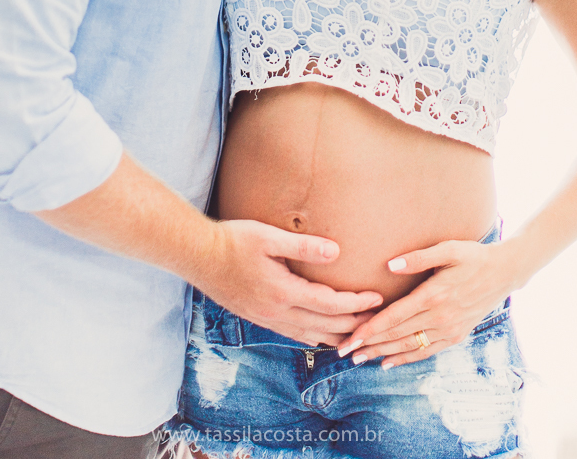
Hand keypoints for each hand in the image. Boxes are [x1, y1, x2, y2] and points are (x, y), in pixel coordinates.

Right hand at [196, 219, 383, 346]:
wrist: (198, 256)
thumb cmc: (233, 240)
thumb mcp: (269, 237)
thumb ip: (304, 247)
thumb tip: (336, 253)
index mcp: (282, 292)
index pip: (329, 305)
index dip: (356, 304)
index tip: (376, 299)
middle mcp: (276, 313)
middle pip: (325, 326)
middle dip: (354, 324)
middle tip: (377, 320)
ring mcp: (267, 319)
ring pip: (311, 337)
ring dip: (337, 336)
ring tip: (358, 334)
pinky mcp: (259, 318)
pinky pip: (294, 336)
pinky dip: (315, 337)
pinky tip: (322, 334)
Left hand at [337, 236, 521, 367]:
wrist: (505, 272)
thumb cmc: (473, 255)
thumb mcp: (448, 249)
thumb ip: (418, 257)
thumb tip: (390, 265)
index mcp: (434, 294)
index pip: (395, 316)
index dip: (370, 328)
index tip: (350, 337)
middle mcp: (440, 316)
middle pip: (397, 334)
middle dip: (369, 344)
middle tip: (344, 352)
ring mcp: (449, 329)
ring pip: (409, 346)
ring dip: (382, 353)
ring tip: (359, 359)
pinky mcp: (456, 335)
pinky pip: (426, 351)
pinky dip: (406, 358)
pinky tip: (388, 362)